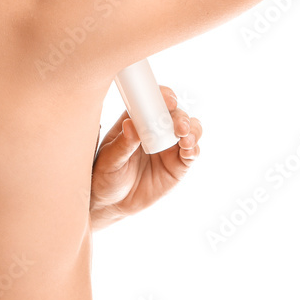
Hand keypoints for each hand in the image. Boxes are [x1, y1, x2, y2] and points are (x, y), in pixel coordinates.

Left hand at [89, 86, 202, 229]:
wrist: (111, 203)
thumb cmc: (105, 175)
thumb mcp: (109, 160)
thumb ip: (122, 144)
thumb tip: (130, 125)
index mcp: (136, 120)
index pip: (152, 101)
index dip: (162, 96)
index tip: (167, 99)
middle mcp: (156, 129)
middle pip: (174, 114)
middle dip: (179, 116)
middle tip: (177, 125)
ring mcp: (169, 146)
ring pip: (189, 130)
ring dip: (191, 129)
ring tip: (184, 137)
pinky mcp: (178, 165)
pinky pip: (191, 153)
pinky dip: (194, 149)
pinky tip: (188, 150)